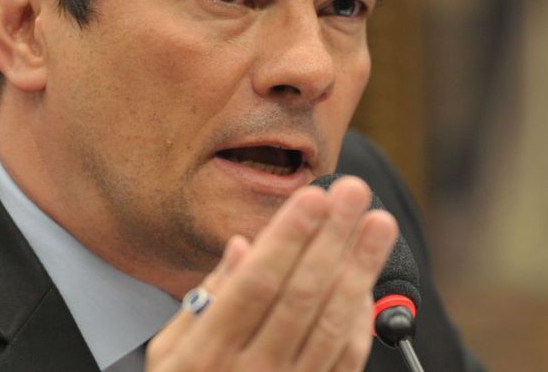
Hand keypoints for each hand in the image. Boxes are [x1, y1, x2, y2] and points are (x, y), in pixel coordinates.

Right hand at [147, 175, 397, 371]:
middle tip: (355, 192)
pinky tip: (367, 276)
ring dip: (360, 269)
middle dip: (332, 238)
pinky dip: (360, 315)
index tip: (314, 196)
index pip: (258, 283)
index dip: (289, 238)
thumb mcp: (168, 353)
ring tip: (379, 224)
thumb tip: (243, 246)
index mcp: (208, 353)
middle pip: (303, 295)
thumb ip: (205, 299)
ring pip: (333, 324)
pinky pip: (346, 358)